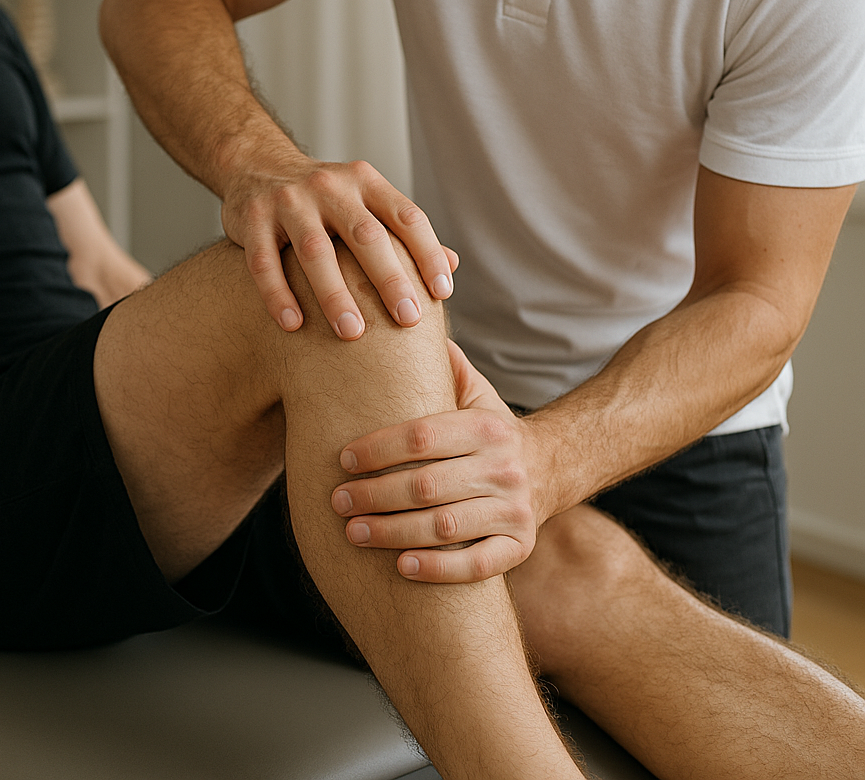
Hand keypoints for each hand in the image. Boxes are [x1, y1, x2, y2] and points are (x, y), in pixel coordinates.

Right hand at [220, 153, 457, 339]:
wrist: (257, 164)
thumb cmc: (325, 200)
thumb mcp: (366, 202)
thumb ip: (404, 232)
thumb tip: (453, 263)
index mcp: (365, 182)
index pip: (407, 216)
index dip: (428, 253)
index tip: (442, 293)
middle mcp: (330, 187)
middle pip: (365, 235)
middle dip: (389, 279)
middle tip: (408, 320)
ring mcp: (288, 201)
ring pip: (315, 251)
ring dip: (335, 295)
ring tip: (352, 333)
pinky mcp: (252, 219)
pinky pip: (264, 262)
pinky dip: (278, 295)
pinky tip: (293, 326)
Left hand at [331, 341, 548, 582]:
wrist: (554, 467)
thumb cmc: (492, 430)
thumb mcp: (476, 393)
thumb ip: (443, 366)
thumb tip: (402, 321)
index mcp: (486, 428)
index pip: (422, 436)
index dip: (378, 448)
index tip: (343, 458)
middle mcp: (504, 467)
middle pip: (428, 486)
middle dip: (375, 495)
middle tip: (338, 501)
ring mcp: (514, 510)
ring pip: (446, 528)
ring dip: (393, 533)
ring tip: (353, 533)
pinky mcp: (520, 547)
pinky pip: (477, 566)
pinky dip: (438, 569)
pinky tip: (401, 568)